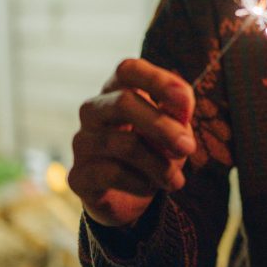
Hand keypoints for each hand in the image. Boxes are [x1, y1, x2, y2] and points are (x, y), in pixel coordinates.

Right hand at [69, 58, 196, 227]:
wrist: (131, 197)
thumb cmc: (155, 149)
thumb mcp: (174, 128)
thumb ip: (178, 113)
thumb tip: (182, 108)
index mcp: (119, 90)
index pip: (129, 70)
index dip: (157, 80)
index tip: (186, 103)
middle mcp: (94, 110)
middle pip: (123, 102)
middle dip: (162, 126)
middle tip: (189, 148)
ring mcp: (82, 141)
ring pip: (123, 143)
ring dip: (159, 164)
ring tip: (176, 179)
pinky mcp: (78, 175)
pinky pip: (111, 174)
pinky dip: (141, 182)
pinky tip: (150, 187)